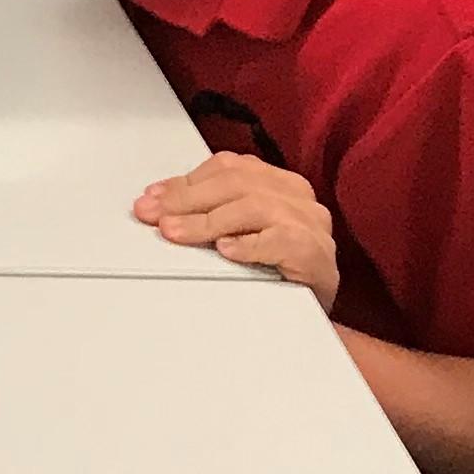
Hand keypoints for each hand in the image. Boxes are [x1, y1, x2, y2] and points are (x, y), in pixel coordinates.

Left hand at [134, 153, 339, 308]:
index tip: (152, 197)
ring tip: (178, 233)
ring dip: (207, 221)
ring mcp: (310, 221)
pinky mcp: (316, 252)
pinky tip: (226, 251)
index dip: (185, 181)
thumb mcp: (242, 228)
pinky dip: (247, 244)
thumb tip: (158, 202)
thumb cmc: (280, 263)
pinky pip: (278, 241)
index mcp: (279, 180)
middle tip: (155, 217)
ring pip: (251, 207)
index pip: (226, 168)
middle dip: (187, 200)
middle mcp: (296, 195)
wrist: (320, 305)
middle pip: (234, 184)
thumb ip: (209, 208)